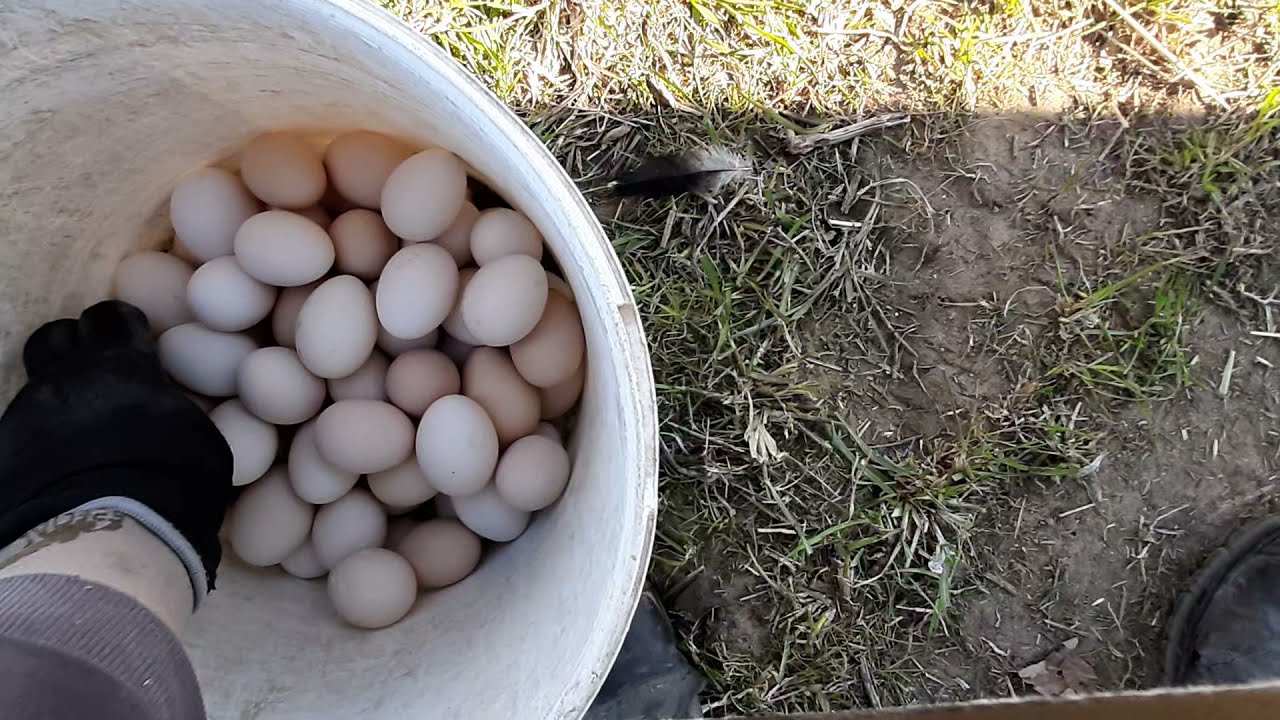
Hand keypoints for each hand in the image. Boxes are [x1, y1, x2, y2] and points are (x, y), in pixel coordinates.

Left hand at [0, 301, 232, 591]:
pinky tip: (56, 483)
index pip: (111, 317)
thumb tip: (165, 413)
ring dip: (56, 410)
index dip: (120, 329)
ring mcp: (22, 418)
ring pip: (35, 395)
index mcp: (120, 366)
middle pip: (53, 338)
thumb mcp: (199, 441)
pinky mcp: (0, 459)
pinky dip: (36, 454)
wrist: (106, 540)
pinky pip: (18, 442)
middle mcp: (63, 381)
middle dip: (71, 351)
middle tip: (94, 380)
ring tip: (78, 448)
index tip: (133, 347)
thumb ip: (173, 412)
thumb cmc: (171, 485)